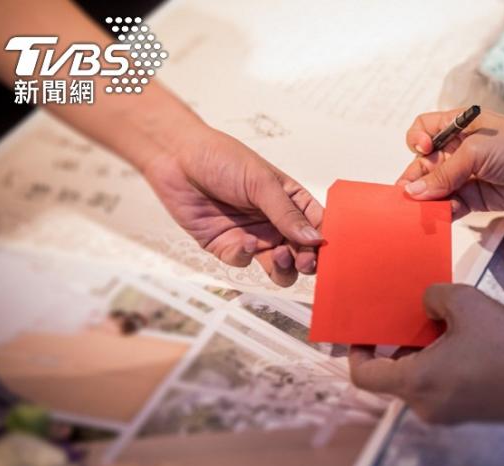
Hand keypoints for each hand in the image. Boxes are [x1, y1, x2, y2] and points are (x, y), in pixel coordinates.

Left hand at [142, 125, 323, 286]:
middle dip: (307, 261)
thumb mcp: (261, 183)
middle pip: (302, 253)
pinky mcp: (227, 247)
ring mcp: (253, 236)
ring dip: (283, 268)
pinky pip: (243, 262)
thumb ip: (287, 214)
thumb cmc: (222, 158)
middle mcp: (275, 222)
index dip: (325, 241)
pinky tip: (243, 241)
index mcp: (291, 202)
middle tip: (305, 261)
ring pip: (278, 268)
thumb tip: (315, 239)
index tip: (327, 251)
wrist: (177, 158)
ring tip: (278, 256)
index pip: (318, 226)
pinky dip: (246, 256)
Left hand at [348, 284, 503, 427]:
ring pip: (419, 380)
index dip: (357, 352)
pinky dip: (441, 366)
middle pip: (393, 376)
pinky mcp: (468, 414)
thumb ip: (433, 296)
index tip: (366, 332)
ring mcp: (446, 414)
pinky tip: (466, 342)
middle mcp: (424, 406)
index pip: (364, 376)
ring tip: (446, 325)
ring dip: (423, 353)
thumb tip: (425, 304)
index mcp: (415, 382)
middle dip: (398, 344)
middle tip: (413, 316)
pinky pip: (440, 388)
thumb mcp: (465, 303)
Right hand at [397, 109, 503, 218]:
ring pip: (435, 188)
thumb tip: (413, 192)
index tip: (423, 151)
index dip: (417, 140)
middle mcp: (458, 149)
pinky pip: (451, 205)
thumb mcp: (477, 153)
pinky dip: (445, 211)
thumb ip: (444, 174)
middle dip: (416, 178)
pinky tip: (446, 213)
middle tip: (409, 196)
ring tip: (426, 210)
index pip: (423, 129)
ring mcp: (466, 174)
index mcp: (457, 126)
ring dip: (428, 199)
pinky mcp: (475, 197)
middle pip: (424, 164)